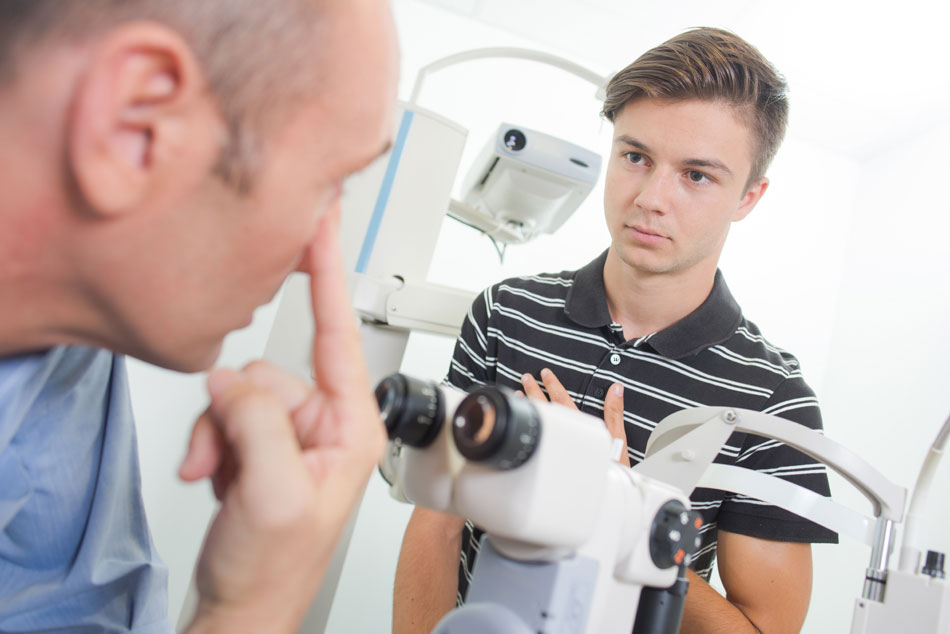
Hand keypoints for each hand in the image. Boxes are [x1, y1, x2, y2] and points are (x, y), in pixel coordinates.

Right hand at [178, 207, 386, 632]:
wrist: (244, 604)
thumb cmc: (276, 567)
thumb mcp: (273, 493)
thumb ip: (257, 422)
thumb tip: (231, 379)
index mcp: (351, 427)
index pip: (341, 333)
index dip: (328, 273)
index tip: (322, 223)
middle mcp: (326, 423)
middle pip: (269, 371)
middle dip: (236, 411)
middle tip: (229, 454)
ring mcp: (292, 433)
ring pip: (239, 392)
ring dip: (217, 432)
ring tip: (221, 474)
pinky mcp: (262, 442)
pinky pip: (224, 413)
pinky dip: (208, 441)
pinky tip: (214, 474)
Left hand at [520, 368, 628, 466]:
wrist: (603, 495)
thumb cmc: (611, 469)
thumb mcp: (617, 438)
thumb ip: (614, 413)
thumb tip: (616, 389)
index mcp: (579, 427)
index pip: (563, 401)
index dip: (554, 385)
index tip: (545, 374)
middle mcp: (564, 435)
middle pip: (546, 408)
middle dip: (535, 391)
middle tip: (526, 377)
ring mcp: (555, 447)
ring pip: (538, 422)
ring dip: (528, 406)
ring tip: (518, 394)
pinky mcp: (550, 459)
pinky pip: (535, 438)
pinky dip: (527, 425)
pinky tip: (521, 419)